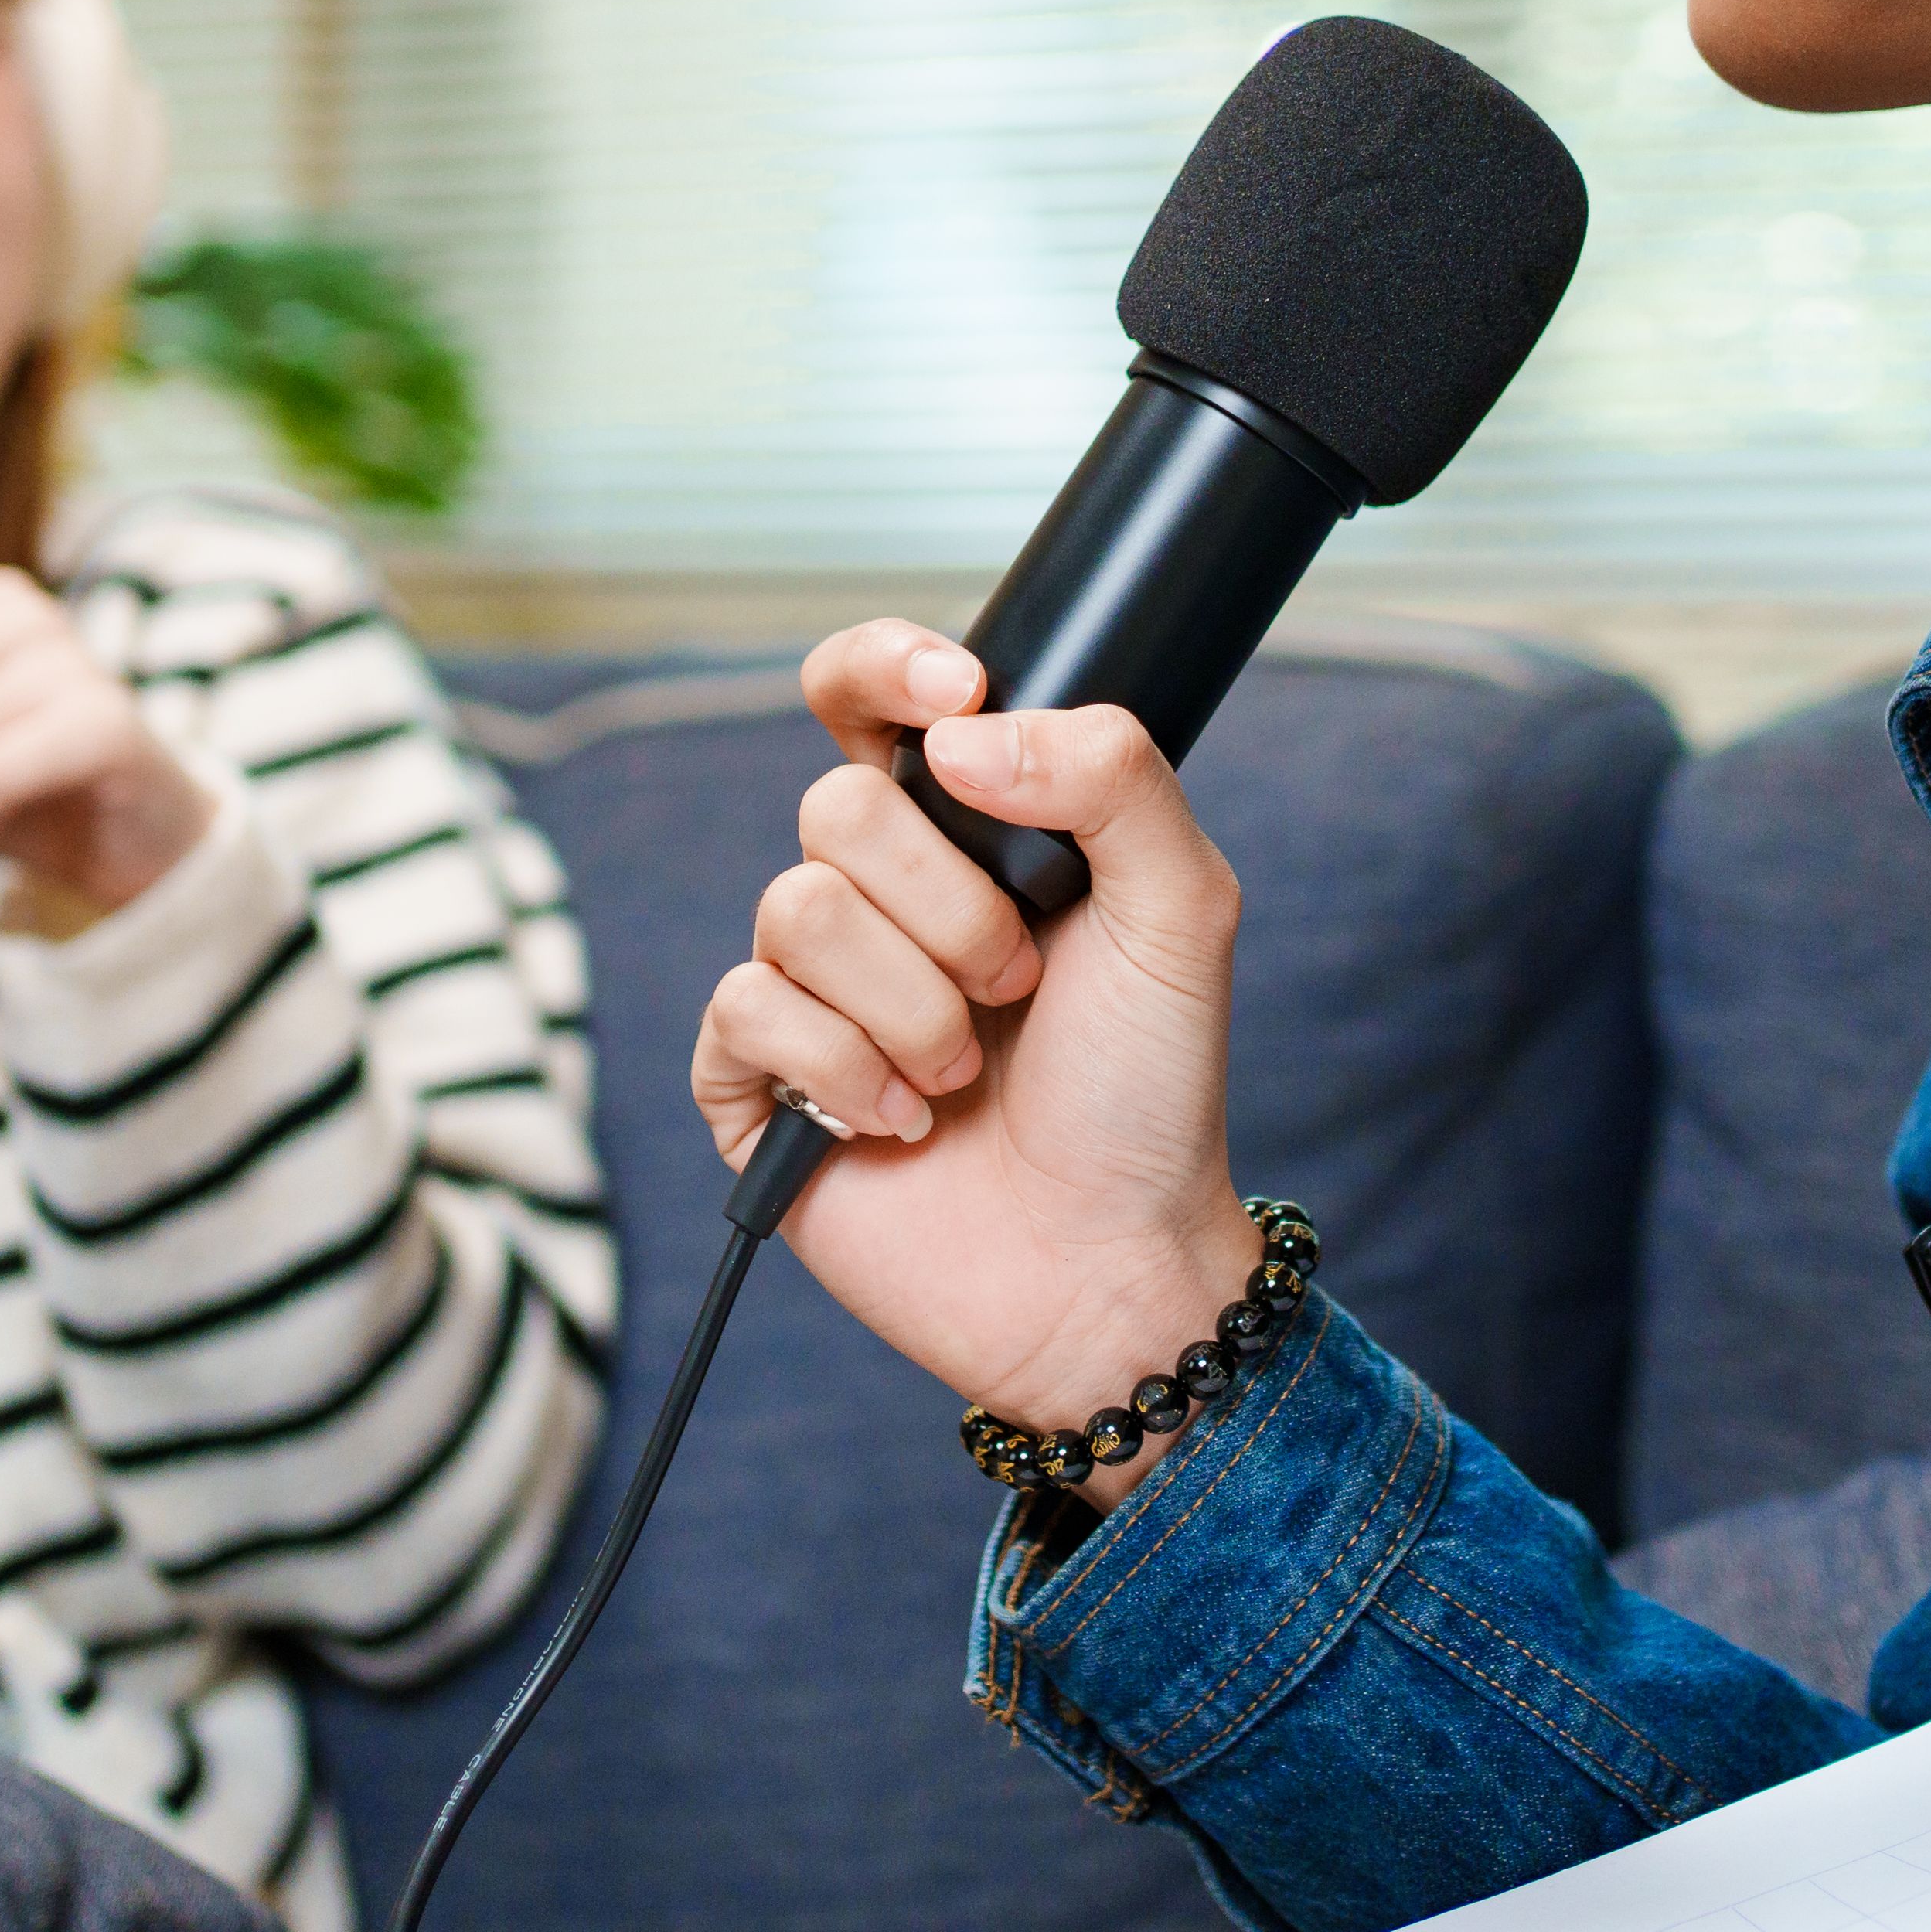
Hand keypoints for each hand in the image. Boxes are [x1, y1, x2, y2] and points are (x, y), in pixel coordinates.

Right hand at [692, 621, 1247, 1503]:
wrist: (1111, 1263)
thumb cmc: (1149, 1091)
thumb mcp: (1182, 909)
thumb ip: (1109, 775)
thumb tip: (961, 737)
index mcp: (967, 832)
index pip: (870, 697)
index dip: (885, 668)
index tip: (955, 699)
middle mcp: (878, 897)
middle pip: (837, 807)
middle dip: (947, 908)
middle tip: (1015, 988)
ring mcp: (810, 988)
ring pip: (795, 909)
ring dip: (910, 1005)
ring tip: (965, 1072)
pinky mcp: (757, 1081)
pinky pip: (748, 1009)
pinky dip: (844, 1069)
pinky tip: (901, 1123)